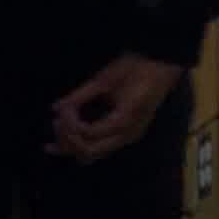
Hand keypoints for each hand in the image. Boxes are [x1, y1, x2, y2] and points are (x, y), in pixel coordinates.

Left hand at [46, 53, 184, 162]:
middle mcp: (128, 134)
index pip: (89, 133)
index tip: (62, 109)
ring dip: (73, 146)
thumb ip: (81, 95)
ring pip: (92, 155)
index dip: (70, 123)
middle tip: (57, 122)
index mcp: (126, 118)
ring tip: (59, 129)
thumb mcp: (106, 78)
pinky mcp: (125, 134)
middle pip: (89, 151)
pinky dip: (81, 145)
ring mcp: (128, 136)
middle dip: (68, 139)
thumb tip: (56, 108)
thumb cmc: (136, 67)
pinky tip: (63, 142)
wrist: (162, 64)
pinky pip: (99, 148)